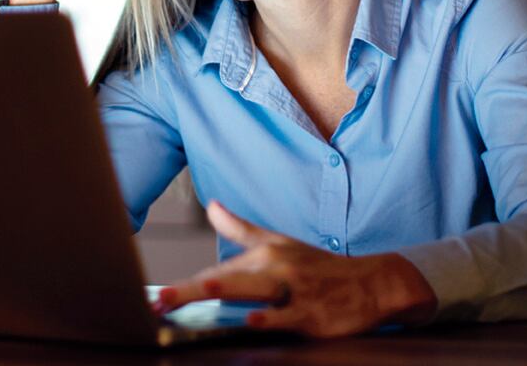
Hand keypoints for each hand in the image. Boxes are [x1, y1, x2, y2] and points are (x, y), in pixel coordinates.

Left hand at [155, 200, 436, 337]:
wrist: (371, 283)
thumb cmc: (317, 266)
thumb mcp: (278, 243)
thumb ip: (240, 228)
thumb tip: (211, 206)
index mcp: (262, 256)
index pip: (215, 273)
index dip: (184, 286)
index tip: (155, 297)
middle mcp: (273, 271)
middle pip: (225, 280)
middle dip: (190, 291)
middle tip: (159, 301)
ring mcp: (293, 293)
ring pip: (254, 292)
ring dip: (226, 292)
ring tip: (200, 291)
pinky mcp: (313, 316)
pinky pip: (288, 319)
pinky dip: (272, 318)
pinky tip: (252, 320)